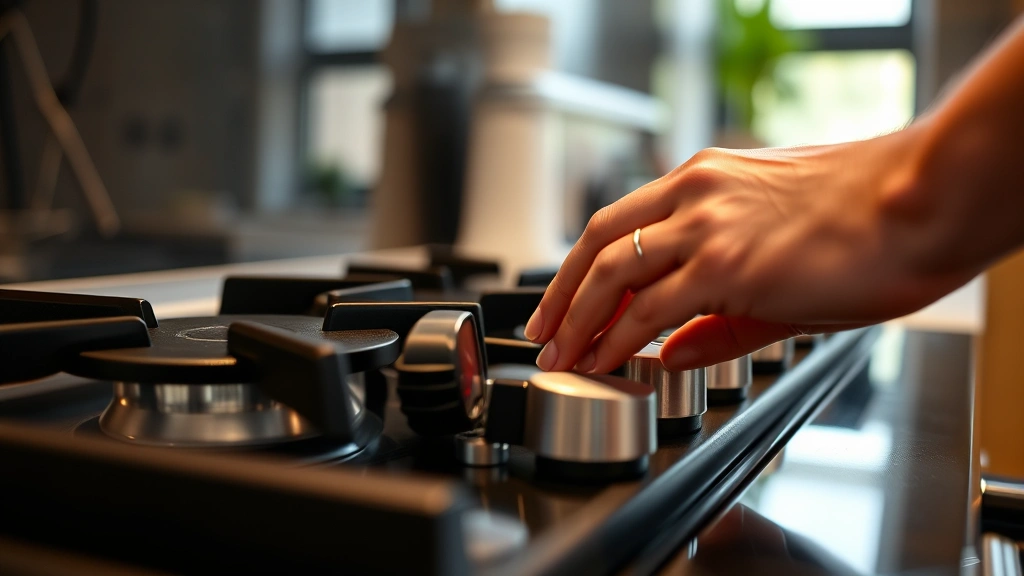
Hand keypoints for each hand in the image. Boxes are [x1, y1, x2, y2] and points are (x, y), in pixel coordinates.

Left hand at [524, 122, 980, 372]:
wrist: (922, 199)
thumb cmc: (868, 220)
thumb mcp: (780, 257)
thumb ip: (718, 313)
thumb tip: (667, 350)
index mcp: (706, 179)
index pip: (619, 222)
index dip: (582, 266)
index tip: (565, 300)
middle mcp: (696, 193)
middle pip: (597, 242)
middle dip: (561, 295)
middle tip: (542, 335)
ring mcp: (706, 226)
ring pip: (611, 274)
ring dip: (578, 321)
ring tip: (561, 358)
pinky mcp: (726, 264)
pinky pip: (650, 309)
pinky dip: (617, 340)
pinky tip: (606, 362)